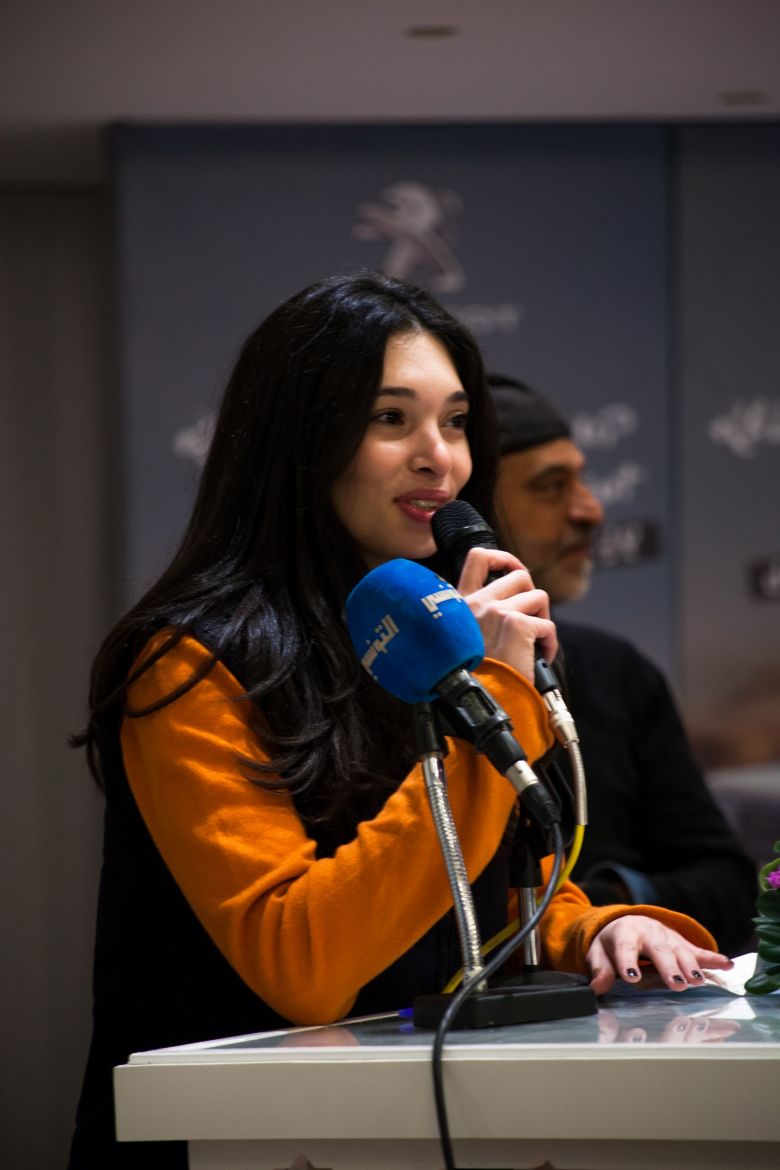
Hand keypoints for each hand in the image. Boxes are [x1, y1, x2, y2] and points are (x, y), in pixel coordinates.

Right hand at [456, 547, 556, 683]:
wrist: (478, 703)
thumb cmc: (475, 677)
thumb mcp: (465, 639)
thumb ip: (480, 617)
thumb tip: (512, 601)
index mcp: (460, 604)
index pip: (478, 558)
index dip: (503, 558)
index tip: (513, 571)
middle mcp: (475, 603)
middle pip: (519, 575)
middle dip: (532, 596)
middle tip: (529, 621)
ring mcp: (495, 611)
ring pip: (539, 597)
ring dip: (542, 619)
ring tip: (533, 643)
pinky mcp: (516, 625)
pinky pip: (548, 624)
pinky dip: (549, 643)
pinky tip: (538, 659)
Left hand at [586, 914, 733, 996]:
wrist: (630, 922)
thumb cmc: (613, 942)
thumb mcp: (599, 953)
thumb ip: (599, 970)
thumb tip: (596, 988)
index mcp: (625, 933)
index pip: (624, 947)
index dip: (627, 961)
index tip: (632, 976)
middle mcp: (649, 932)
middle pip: (659, 950)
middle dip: (668, 967)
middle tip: (675, 984)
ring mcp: (669, 937)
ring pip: (681, 950)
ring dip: (690, 965)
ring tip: (697, 980)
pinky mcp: (683, 943)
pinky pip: (699, 951)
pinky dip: (713, 958)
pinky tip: (727, 965)